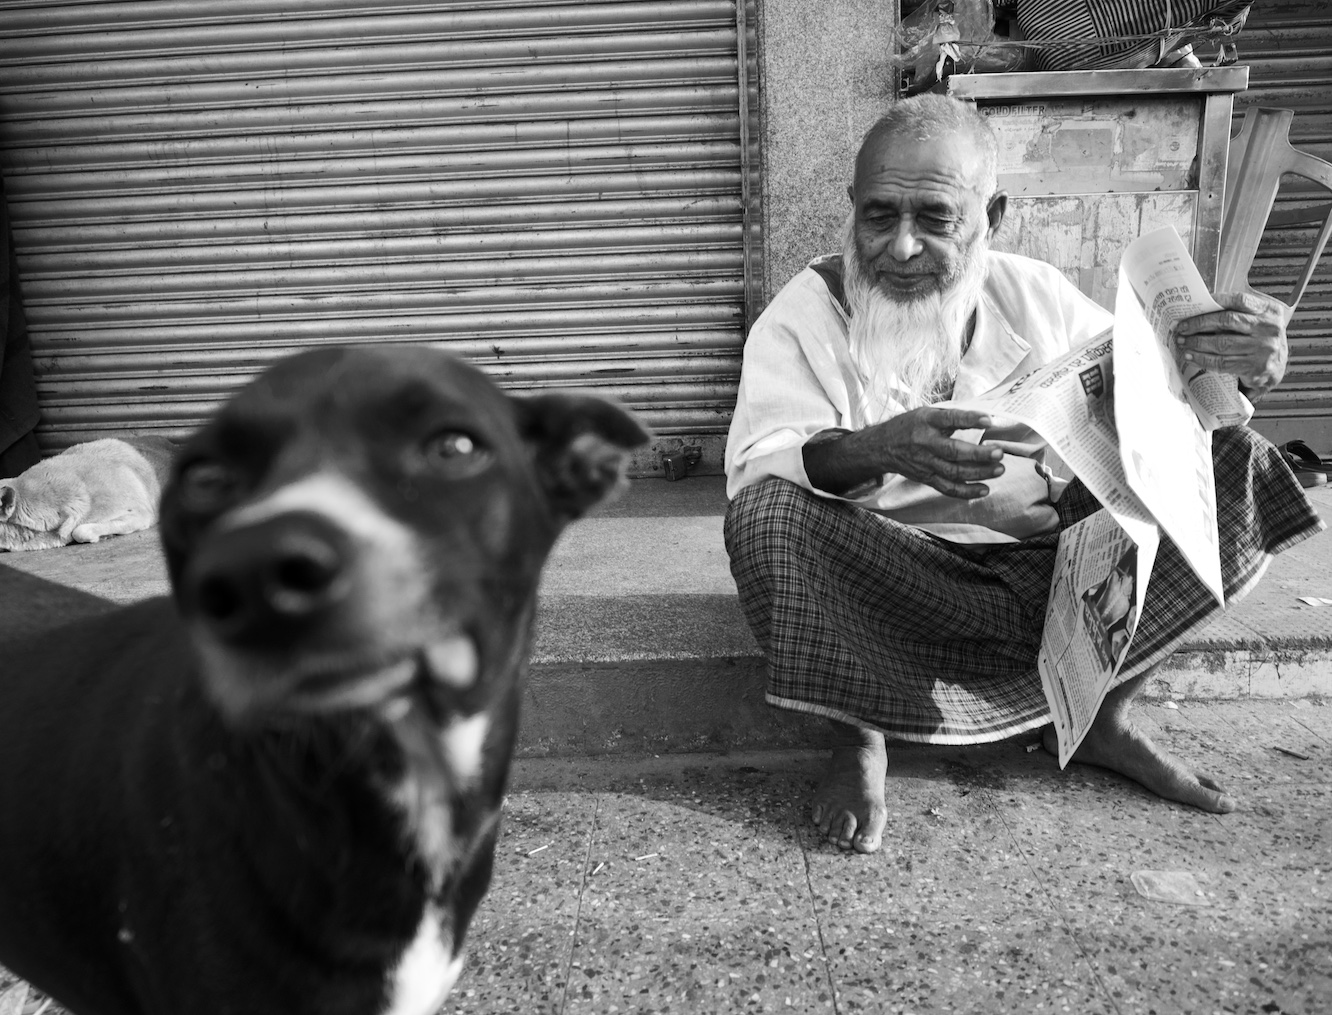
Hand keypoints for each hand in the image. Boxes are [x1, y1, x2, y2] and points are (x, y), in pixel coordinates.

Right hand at [864, 406, 1004, 498]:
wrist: (881, 447)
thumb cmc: (910, 426)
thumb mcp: (926, 413)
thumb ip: (950, 417)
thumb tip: (985, 419)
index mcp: (926, 421)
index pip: (949, 419)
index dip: (969, 419)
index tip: (989, 420)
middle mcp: (925, 443)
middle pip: (953, 451)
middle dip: (978, 454)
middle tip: (999, 452)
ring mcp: (926, 463)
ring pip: (954, 472)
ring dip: (979, 473)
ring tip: (999, 469)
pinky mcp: (927, 478)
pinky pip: (948, 488)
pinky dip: (967, 491)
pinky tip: (985, 489)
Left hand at [1173, 291, 1287, 396]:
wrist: (1276, 368)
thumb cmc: (1260, 339)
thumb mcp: (1257, 321)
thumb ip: (1237, 312)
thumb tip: (1200, 309)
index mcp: (1269, 311)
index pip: (1239, 300)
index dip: (1215, 301)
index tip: (1194, 305)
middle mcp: (1269, 328)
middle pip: (1227, 321)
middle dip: (1199, 323)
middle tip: (1181, 327)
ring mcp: (1264, 349)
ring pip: (1221, 343)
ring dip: (1197, 343)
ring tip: (1182, 342)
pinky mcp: (1255, 367)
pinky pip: (1222, 362)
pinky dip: (1202, 359)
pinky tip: (1191, 356)